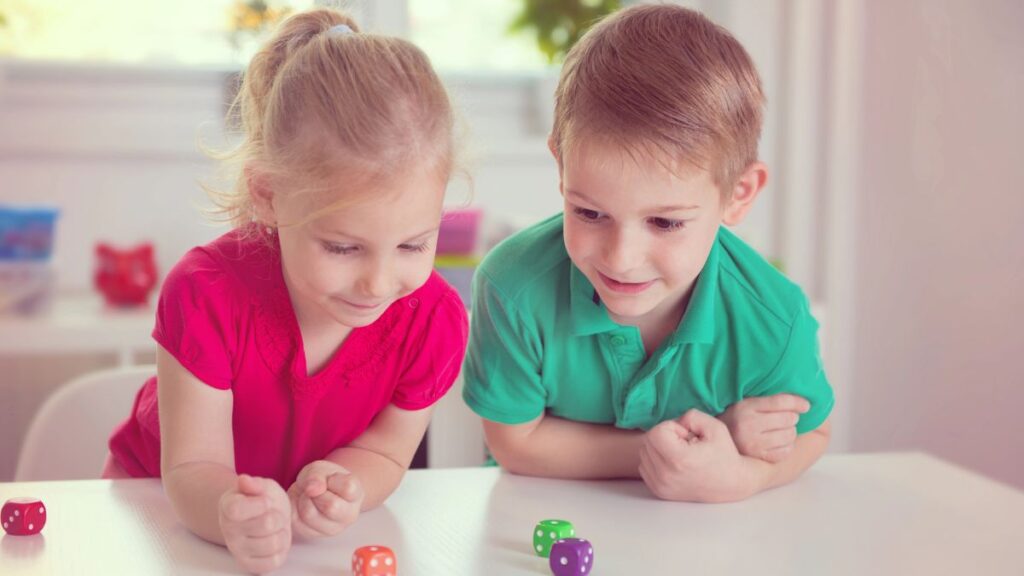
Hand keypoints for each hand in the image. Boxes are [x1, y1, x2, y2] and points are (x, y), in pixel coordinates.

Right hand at [218, 474, 291, 573]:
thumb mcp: (261, 485)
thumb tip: (244, 480)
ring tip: (275, 528)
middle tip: (273, 514)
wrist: (261, 517)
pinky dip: (281, 550)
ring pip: (274, 543)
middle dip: (278, 516)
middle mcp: (229, 531)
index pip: (237, 510)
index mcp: (228, 507)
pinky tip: (274, 540)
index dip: (260, 504)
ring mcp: (238, 550)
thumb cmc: (260, 500)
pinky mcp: (250, 565)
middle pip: (266, 524)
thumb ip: (254, 484)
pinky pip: (274, 561)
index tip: (266, 501)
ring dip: (281, 533)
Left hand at [287, 460, 363, 539]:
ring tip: (308, 496)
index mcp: (356, 495)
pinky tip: (301, 504)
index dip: (333, 480)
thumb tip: (313, 489)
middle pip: (330, 506)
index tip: (330, 479)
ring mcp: (332, 529)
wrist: (314, 493)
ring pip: (309, 514)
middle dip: (316, 492)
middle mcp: (349, 516)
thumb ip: (317, 476)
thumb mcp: (320, 469)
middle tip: (315, 489)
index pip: (348, 488)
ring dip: (303, 500)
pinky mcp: (312, 534)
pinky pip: (296, 520)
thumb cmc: (323, 480)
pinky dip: (293, 507)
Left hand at [639, 409, 754, 502]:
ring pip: (644, 454)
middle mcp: (667, 475)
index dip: (672, 427)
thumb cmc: (724, 454)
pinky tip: (673, 462)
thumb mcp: (714, 427)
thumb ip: (691, 416)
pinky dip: (655, 460)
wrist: (731, 484)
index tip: (687, 435)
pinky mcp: (659, 491)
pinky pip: (644, 467)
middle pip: (648, 442)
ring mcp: (661, 486)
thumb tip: (675, 422)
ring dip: (659, 448)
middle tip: (685, 443)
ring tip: (680, 453)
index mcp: (679, 459)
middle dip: (664, 436)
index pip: (656, 432)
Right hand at [718, 394, 809, 462]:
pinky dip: (787, 446)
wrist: (716, 441)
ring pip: (789, 435)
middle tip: (787, 418)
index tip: (806, 405)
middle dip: (792, 417)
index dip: (798, 402)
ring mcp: (753, 444)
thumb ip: (769, 400)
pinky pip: (786, 451)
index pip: (781, 402)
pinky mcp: (758, 458)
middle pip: (788, 418)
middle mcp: (748, 425)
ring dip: (790, 431)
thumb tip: (801, 401)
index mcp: (745, 407)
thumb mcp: (747, 403)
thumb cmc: (737, 419)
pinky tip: (779, 442)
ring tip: (782, 429)